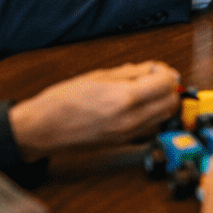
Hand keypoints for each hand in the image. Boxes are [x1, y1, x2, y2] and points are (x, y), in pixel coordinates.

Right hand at [7, 62, 179, 159]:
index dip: (165, 72)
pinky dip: (153, 115)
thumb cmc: (62, 102)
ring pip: (164, 116)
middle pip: (171, 102)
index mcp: (125, 98)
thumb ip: (132, 72)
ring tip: (144, 91)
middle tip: (153, 78)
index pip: (167, 84)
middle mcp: (131, 120)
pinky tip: (137, 106)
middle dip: (168, 87)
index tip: (157, 69)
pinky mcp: (123, 143)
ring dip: (163, 102)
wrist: (41, 130)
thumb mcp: (99, 76)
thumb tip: (154, 70)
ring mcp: (128, 134)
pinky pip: (151, 127)